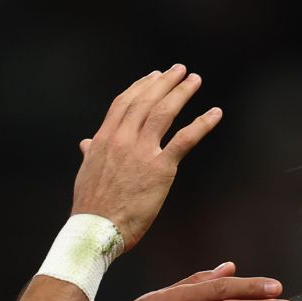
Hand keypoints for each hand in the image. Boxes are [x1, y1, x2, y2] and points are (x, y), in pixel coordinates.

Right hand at [71, 65, 221, 249]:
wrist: (96, 230)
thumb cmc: (91, 208)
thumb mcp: (86, 174)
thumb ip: (91, 153)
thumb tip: (86, 143)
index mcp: (103, 139)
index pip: (124, 103)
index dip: (141, 86)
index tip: (154, 76)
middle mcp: (122, 139)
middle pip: (146, 101)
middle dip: (165, 82)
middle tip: (180, 70)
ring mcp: (141, 152)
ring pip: (165, 112)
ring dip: (182, 92)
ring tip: (195, 80)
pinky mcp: (160, 169)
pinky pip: (185, 140)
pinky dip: (202, 124)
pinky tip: (215, 113)